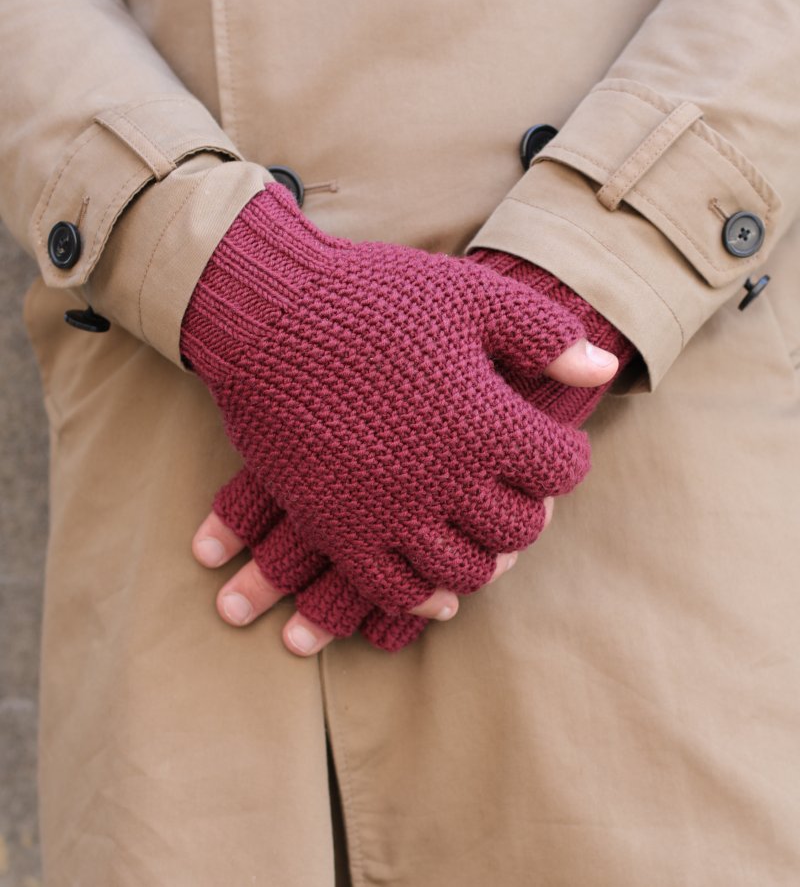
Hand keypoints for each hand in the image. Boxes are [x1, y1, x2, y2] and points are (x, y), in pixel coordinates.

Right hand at [190, 333, 614, 654]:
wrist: (270, 315)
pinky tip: (434, 591)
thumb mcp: (470, 295)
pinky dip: (422, 598)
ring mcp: (389, 511)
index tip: (548, 447)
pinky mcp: (338, 527)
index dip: (563, 458)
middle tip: (515, 495)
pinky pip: (392, 588)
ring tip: (480, 543)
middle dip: (527, 513)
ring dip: (483, 562)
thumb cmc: (373, 298)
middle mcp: (445, 480)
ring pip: (463, 571)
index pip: (561, 470)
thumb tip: (604, 369)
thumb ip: (544, 336)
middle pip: (518, 529)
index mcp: (487, 424)